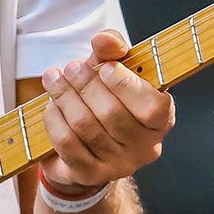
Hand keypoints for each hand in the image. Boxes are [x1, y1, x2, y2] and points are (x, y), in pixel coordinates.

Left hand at [39, 28, 173, 191]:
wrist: (87, 148)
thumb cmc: (106, 101)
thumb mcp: (112, 72)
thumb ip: (112, 51)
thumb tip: (104, 39)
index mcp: (162, 119)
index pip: (153, 107)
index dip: (127, 86)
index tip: (106, 67)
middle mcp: (146, 147)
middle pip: (112, 115)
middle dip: (86, 86)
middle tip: (70, 68)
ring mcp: (119, 165)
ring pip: (86, 127)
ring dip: (64, 98)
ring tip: (53, 79)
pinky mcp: (90, 174)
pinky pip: (67, 144)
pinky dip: (54, 120)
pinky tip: (50, 105)